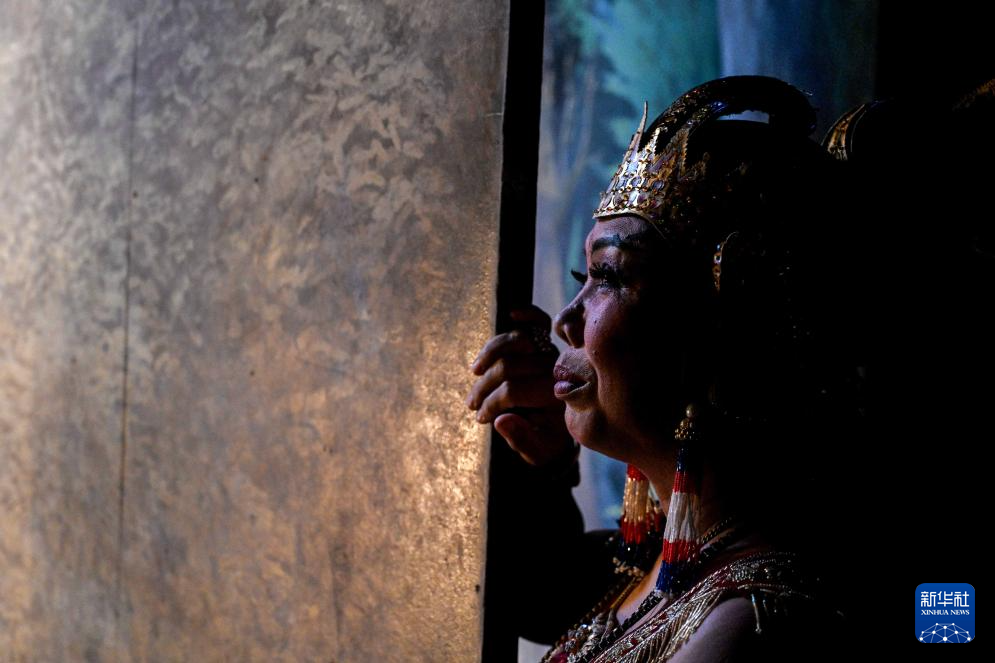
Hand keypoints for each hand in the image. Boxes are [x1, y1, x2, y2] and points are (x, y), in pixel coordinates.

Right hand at [466, 306, 574, 465]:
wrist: (561, 432)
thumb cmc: (548, 443)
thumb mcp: (537, 451)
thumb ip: (521, 438)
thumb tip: (500, 420)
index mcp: (553, 397)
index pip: (513, 390)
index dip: (491, 403)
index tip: (480, 418)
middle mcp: (554, 371)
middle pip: (508, 366)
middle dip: (485, 386)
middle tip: (472, 403)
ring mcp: (551, 355)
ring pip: (516, 340)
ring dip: (488, 355)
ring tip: (475, 372)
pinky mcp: (547, 346)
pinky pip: (541, 323)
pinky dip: (528, 315)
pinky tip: (513, 313)